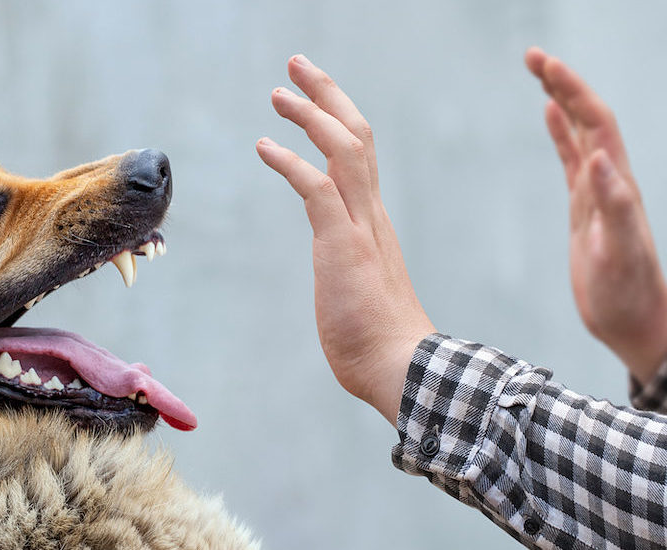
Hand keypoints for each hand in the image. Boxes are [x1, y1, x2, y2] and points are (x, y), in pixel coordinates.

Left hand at [257, 55, 434, 424]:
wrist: (402, 369)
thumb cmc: (379, 343)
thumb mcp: (358, 293)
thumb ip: (350, 274)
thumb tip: (344, 283)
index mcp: (374, 222)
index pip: (360, 155)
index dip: (337, 119)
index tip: (314, 98)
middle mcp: (371, 215)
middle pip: (356, 135)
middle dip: (327, 95)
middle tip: (297, 66)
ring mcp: (360, 227)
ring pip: (343, 149)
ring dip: (311, 114)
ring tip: (279, 93)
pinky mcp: (342, 245)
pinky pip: (316, 188)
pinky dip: (290, 161)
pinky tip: (264, 145)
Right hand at [525, 48, 666, 383]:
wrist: (634, 321)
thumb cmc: (627, 292)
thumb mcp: (620, 252)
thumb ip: (614, 204)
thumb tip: (598, 156)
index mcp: (617, 184)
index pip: (595, 123)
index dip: (573, 91)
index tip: (545, 65)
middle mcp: (610, 180)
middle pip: (587, 117)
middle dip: (563, 83)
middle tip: (532, 55)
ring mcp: (597, 192)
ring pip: (579, 133)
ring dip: (561, 99)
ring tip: (539, 71)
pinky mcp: (585, 208)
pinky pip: (571, 159)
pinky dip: (560, 133)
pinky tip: (549, 116)